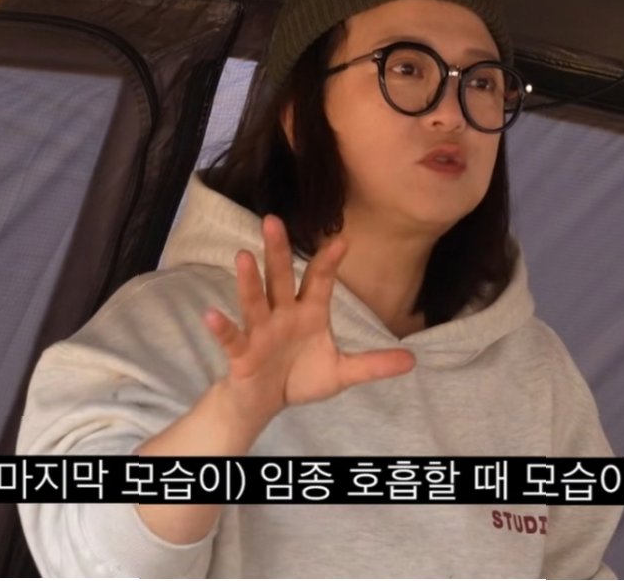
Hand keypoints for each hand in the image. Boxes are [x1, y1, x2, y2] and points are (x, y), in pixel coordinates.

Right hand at [203, 215, 415, 423]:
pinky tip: (210, 313)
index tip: (342, 240)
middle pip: (280, 278)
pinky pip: (231, 338)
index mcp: (308, 313)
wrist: (265, 403)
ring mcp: (260, 331)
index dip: (329, 262)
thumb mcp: (342, 372)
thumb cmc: (301, 377)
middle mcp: (282, 314)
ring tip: (242, 256)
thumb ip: (373, 365)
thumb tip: (413, 361)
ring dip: (248, 280)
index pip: (319, 281)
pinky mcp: (242, 353)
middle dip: (278, 251)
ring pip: (254, 301)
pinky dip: (221, 327)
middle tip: (273, 220)